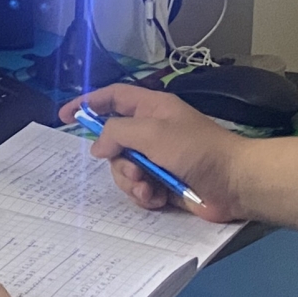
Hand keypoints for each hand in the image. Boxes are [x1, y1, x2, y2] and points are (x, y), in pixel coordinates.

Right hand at [59, 84, 247, 223]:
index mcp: (151, 109)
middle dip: (117, 161)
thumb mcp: (151, 132)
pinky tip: (157, 199)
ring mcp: (157, 159)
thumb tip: (98, 146)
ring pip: (123, 170)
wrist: (232, 183)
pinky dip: (144, 196)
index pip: (112, 98)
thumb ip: (117, 132)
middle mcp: (152, 132)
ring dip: (131, 182)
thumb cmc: (196, 149)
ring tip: (149, 188)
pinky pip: (138, 189)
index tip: (65, 116)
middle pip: (114, 143)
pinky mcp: (163, 184)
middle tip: (133, 169)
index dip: (87, 104)